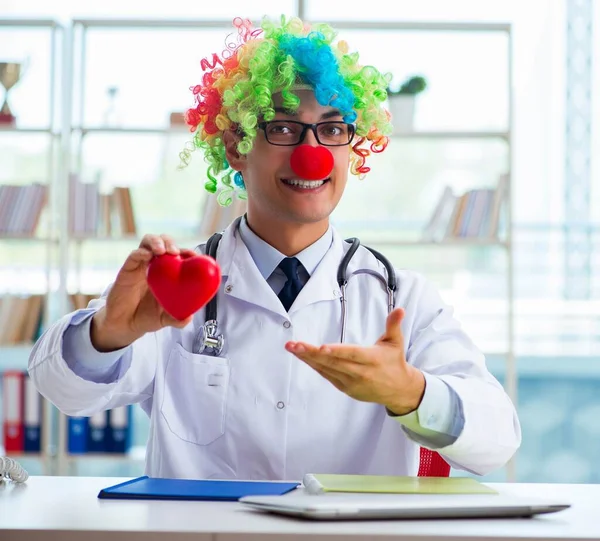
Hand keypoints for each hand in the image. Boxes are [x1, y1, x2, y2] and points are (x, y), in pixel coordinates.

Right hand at [91, 234, 194, 351]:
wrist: (124, 324)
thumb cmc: (146, 316)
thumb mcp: (165, 319)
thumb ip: (177, 319)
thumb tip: (188, 318)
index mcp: (168, 273)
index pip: (179, 254)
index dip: (187, 252)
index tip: (194, 256)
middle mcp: (155, 265)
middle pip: (163, 242)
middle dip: (170, 242)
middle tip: (175, 252)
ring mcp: (141, 265)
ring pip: (148, 243)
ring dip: (156, 242)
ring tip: (162, 251)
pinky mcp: (127, 270)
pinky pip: (133, 256)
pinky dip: (140, 253)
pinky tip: (147, 256)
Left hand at [284, 308, 424, 415]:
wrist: (398, 390)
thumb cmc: (394, 362)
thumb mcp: (396, 342)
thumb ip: (394, 325)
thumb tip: (399, 309)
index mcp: (372, 359)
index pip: (352, 354)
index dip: (336, 351)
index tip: (321, 347)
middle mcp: (360, 373)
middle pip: (333, 362)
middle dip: (312, 353)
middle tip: (295, 345)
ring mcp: (351, 383)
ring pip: (326, 369)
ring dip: (307, 358)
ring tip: (292, 348)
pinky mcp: (345, 388)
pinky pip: (326, 375)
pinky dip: (313, 366)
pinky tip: (302, 356)